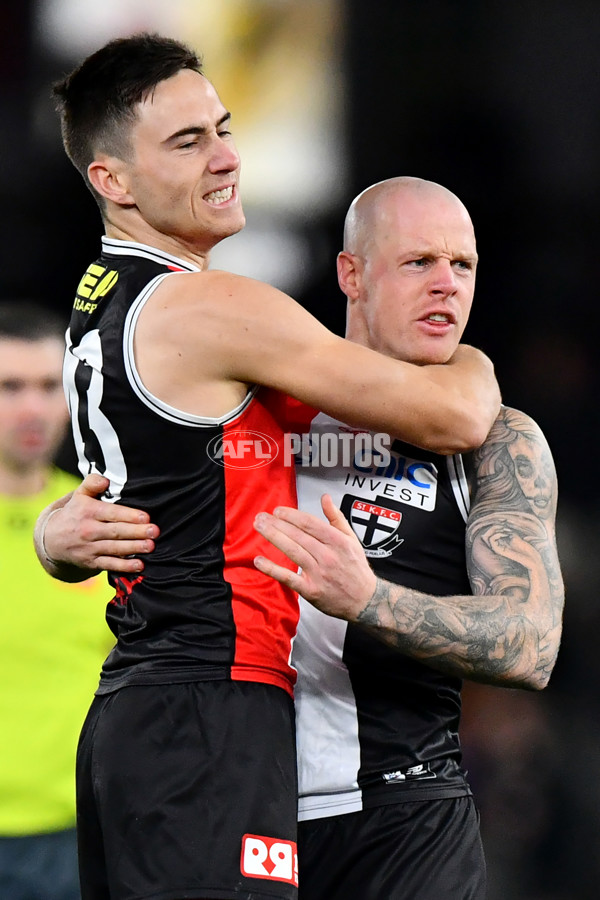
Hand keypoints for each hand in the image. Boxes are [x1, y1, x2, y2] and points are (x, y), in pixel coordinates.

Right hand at [42, 473, 158, 573]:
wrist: (51, 539)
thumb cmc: (75, 513)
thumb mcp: (79, 495)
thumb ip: (92, 483)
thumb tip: (105, 480)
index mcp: (88, 511)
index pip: (111, 513)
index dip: (128, 515)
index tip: (145, 517)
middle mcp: (88, 530)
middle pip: (116, 531)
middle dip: (136, 532)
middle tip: (154, 531)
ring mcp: (89, 548)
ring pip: (114, 548)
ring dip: (134, 548)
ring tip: (151, 546)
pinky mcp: (90, 562)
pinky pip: (109, 564)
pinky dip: (124, 566)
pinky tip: (139, 565)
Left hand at [254, 494, 375, 620]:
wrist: (365, 601)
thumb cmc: (357, 569)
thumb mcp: (351, 539)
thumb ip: (336, 517)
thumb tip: (325, 498)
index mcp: (338, 541)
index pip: (310, 523)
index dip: (291, 515)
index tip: (278, 511)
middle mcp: (328, 556)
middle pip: (298, 535)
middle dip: (277, 524)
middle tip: (261, 517)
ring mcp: (319, 573)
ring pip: (292, 551)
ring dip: (273, 537)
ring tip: (259, 527)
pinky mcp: (311, 590)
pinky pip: (288, 578)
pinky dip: (272, 569)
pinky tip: (259, 561)